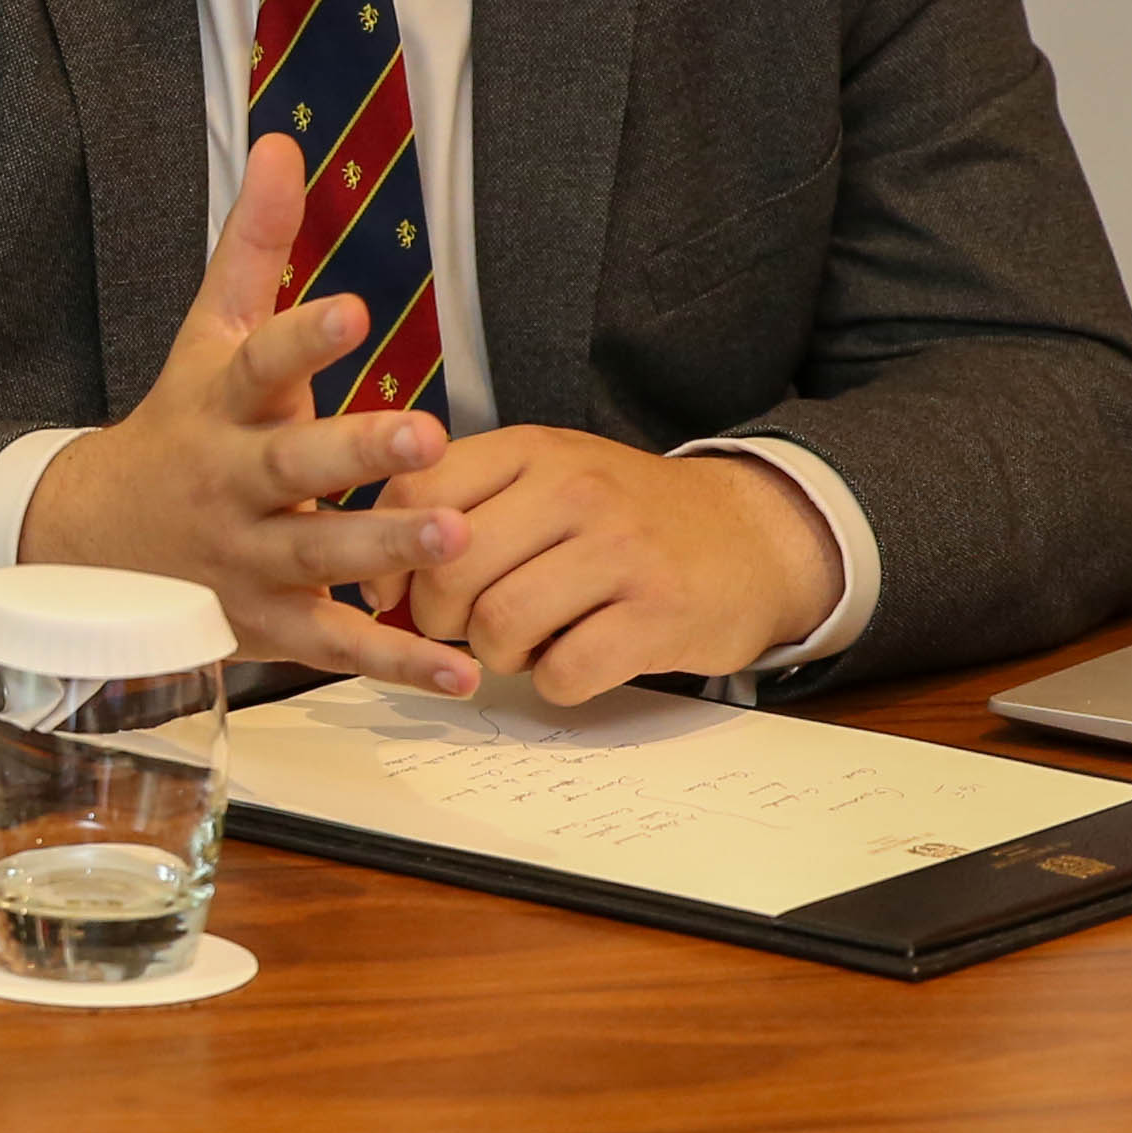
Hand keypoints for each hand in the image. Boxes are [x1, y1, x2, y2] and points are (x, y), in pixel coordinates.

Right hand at [17, 131, 477, 694]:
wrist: (96, 546)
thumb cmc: (180, 425)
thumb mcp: (206, 335)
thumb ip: (253, 244)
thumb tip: (286, 141)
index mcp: (222, 406)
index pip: (259, 363)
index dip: (302, 336)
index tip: (353, 308)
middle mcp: (233, 483)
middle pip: (292, 467)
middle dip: (356, 451)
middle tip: (424, 432)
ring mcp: (248, 559)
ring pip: (318, 557)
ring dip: (387, 551)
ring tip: (457, 540)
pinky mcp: (266, 625)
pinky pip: (336, 645)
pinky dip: (399, 660)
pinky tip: (463, 669)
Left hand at [398, 433, 845, 703]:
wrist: (753, 534)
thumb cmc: (627, 517)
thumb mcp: (548, 477)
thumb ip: (466, 505)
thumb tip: (378, 577)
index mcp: (534, 451)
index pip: (417, 491)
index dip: (389, 555)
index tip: (397, 587)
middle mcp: (576, 491)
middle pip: (449, 571)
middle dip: (440, 619)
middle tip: (468, 625)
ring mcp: (621, 552)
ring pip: (499, 627)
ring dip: (498, 655)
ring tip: (528, 641)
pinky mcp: (660, 615)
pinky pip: (563, 672)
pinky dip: (555, 681)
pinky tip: (575, 659)